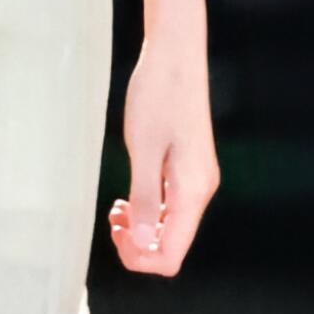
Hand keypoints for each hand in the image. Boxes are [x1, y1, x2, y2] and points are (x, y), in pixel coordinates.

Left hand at [106, 41, 218, 278]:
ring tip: (117, 208)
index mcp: (193, 190)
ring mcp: (197, 179)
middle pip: (173, 245)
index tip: (115, 233)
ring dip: (142, 228)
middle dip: (138, 244)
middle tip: (112, 220)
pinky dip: (149, 210)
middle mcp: (202, 189)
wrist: (175, 56)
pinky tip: (129, 196)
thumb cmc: (157, 96)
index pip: (171, 254)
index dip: (140, 257)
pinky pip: (172, 206)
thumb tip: (143, 243)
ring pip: (171, 227)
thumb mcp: (143, 149)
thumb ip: (146, 199)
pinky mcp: (189, 167)